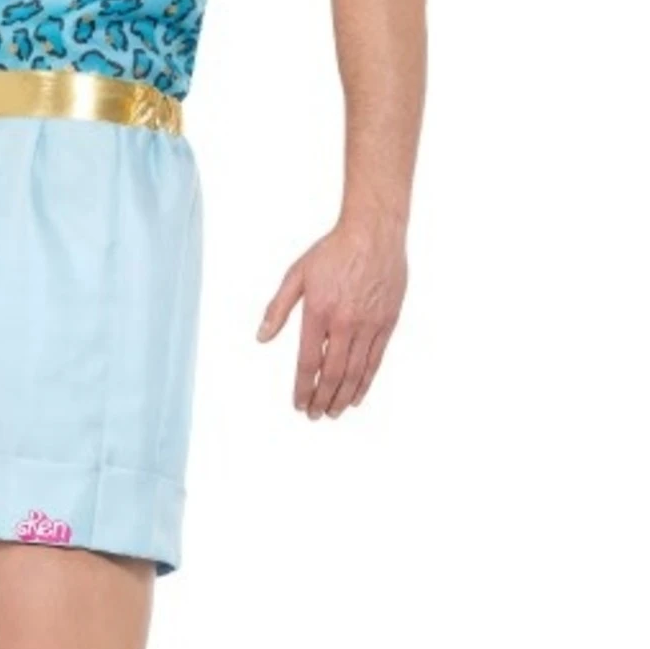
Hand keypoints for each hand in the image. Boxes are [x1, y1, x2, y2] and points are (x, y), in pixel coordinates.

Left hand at [255, 217, 406, 415]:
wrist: (374, 233)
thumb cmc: (334, 251)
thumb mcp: (296, 274)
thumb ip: (278, 308)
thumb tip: (261, 337)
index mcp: (319, 312)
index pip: (308, 361)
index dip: (302, 387)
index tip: (298, 402)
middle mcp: (345, 322)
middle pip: (332, 373)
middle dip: (321, 399)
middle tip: (314, 415)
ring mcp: (369, 324)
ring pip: (356, 372)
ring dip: (343, 397)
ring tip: (333, 412)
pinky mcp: (388, 323)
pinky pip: (376, 360)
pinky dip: (366, 382)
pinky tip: (357, 396)